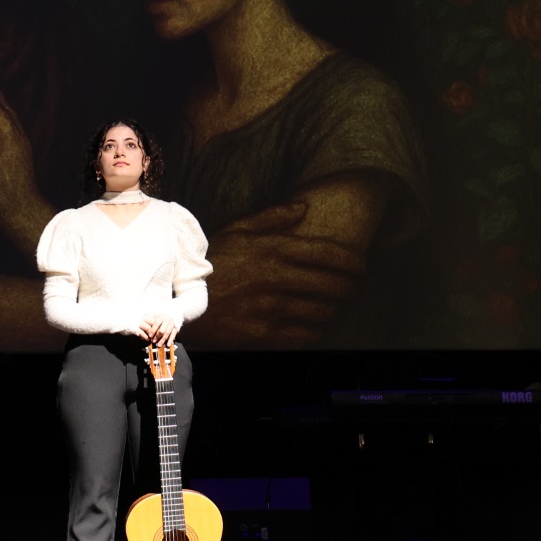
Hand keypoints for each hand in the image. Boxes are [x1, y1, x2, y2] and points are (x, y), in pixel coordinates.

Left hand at [137, 313, 180, 345]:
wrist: (170, 317)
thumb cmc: (159, 320)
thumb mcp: (154, 319)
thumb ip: (149, 325)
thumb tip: (143, 333)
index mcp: (161, 317)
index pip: (156, 323)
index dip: (153, 330)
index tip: (150, 336)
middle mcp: (167, 320)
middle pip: (162, 330)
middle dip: (157, 336)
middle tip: (153, 341)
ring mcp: (172, 324)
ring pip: (167, 333)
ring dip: (163, 340)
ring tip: (159, 345)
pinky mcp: (176, 328)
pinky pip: (173, 335)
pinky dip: (170, 340)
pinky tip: (168, 345)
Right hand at [200, 201, 365, 347]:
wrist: (180, 300)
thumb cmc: (212, 262)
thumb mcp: (237, 230)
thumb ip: (273, 218)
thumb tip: (304, 206)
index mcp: (273, 249)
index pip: (328, 254)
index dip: (352, 261)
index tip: (361, 265)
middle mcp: (276, 278)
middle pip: (333, 285)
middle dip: (349, 287)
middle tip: (352, 288)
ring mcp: (271, 308)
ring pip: (323, 311)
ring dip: (334, 309)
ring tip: (335, 306)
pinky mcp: (264, 333)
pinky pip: (306, 334)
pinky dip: (316, 329)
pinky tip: (315, 324)